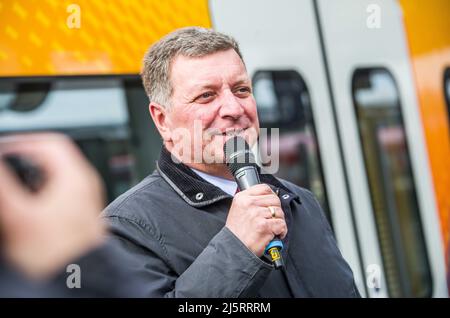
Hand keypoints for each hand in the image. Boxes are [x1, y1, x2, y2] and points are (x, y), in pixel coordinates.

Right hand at [0, 133, 105, 278]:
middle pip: (55, 157)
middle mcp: (86, 185)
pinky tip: (29, 203)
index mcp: (76, 178)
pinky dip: (43, 188)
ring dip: (35, 173)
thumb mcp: (20, 217)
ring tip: (15, 183)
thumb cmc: (58, 255)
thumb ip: (4, 187)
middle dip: (28, 157)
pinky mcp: (82, 213)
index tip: (3, 151)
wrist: (79, 280)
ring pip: (58, 174)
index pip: (51, 143)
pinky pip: (62, 190)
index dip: (23, 142)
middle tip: (7, 164)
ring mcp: (86, 199)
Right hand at [225, 184, 286, 256]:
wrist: (233, 249)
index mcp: (242, 198)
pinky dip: (281, 231)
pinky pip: (281, 224)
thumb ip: (250, 201)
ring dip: (279, 221)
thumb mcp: (238, 210)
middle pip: (274, 199)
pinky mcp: (264, 226)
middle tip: (272, 219)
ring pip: (279, 212)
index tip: (272, 204)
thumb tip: (269, 197)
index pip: (264, 188)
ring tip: (272, 228)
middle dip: (276, 210)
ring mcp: (256, 214)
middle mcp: (249, 204)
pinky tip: (275, 235)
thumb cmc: (236, 233)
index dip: (272, 196)